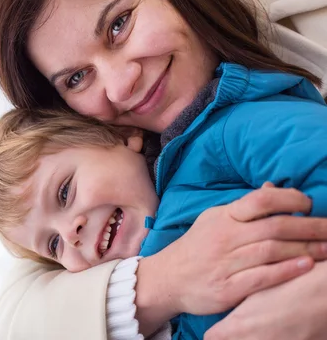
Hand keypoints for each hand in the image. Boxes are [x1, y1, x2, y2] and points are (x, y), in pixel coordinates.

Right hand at [135, 184, 326, 334]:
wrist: (167, 278)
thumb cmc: (196, 248)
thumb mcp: (213, 220)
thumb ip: (243, 208)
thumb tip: (272, 188)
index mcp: (223, 217)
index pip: (259, 200)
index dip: (288, 199)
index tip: (309, 203)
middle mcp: (224, 238)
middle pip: (273, 227)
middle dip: (308, 227)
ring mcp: (224, 263)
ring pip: (271, 251)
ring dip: (305, 249)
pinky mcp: (226, 288)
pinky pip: (261, 277)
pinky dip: (286, 271)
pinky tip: (305, 266)